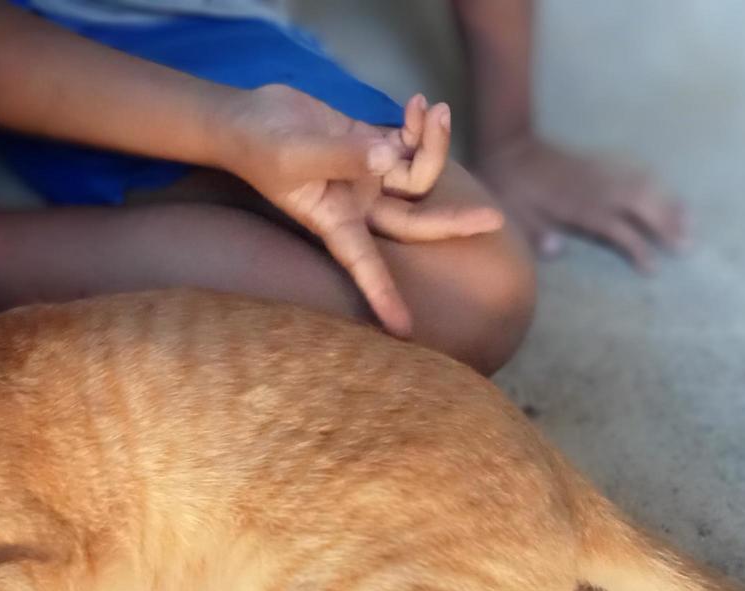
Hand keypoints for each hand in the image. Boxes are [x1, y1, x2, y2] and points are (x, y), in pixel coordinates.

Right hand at [218, 86, 503, 335]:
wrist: (248, 118)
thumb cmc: (261, 147)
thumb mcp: (298, 153)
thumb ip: (346, 157)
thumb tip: (392, 157)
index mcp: (337, 221)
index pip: (366, 267)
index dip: (385, 299)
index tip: (405, 332)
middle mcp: (359, 206)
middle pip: (416, 222)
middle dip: (455, 220)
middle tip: (495, 219)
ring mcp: (368, 177)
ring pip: (419, 173)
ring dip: (435, 143)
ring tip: (433, 110)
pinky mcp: (371, 148)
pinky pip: (410, 144)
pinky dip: (421, 125)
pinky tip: (420, 103)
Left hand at [475, 135, 687, 272]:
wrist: (509, 147)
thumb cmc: (509, 188)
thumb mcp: (514, 215)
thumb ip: (535, 233)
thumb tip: (556, 251)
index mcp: (579, 205)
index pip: (619, 229)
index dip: (638, 248)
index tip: (653, 268)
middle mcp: (598, 186)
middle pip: (644, 205)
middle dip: (668, 225)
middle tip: (688, 247)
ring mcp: (602, 171)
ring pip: (647, 185)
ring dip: (670, 203)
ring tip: (691, 223)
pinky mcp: (601, 161)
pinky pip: (638, 169)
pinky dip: (657, 181)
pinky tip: (667, 193)